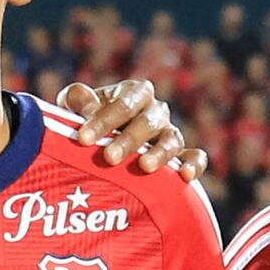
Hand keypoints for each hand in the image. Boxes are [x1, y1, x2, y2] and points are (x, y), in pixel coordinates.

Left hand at [48, 74, 209, 179]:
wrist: (99, 145)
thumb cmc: (86, 122)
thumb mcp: (75, 107)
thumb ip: (76, 100)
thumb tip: (88, 106)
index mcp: (134, 93)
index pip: (124, 102)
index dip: (104, 120)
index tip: (83, 138)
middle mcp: (155, 111)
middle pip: (148, 122)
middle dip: (128, 140)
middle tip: (108, 158)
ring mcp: (169, 133)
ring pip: (172, 140)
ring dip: (159, 153)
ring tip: (144, 167)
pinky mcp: (180, 156)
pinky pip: (195, 157)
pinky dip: (194, 164)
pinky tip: (185, 176)